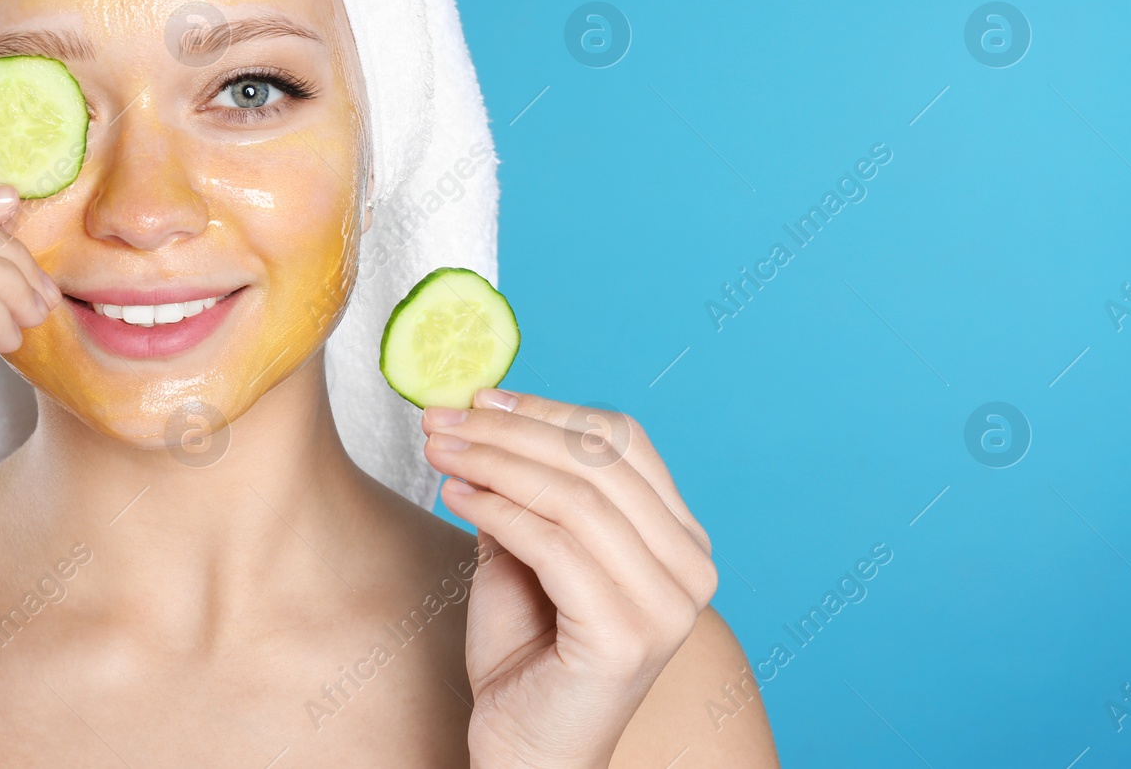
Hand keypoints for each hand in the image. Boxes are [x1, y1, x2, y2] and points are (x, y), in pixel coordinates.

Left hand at [422, 389, 716, 768]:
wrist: (526, 752)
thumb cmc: (527, 655)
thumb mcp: (528, 550)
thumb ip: (527, 490)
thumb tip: (485, 410)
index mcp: (680, 540)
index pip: (623, 443)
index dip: (548, 411)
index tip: (480, 397)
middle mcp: (691, 569)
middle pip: (597, 462)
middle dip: (509, 431)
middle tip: (441, 419)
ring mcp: (666, 606)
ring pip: (575, 497)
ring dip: (494, 463)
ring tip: (439, 452)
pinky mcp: (626, 636)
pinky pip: (555, 545)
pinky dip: (497, 510)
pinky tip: (454, 496)